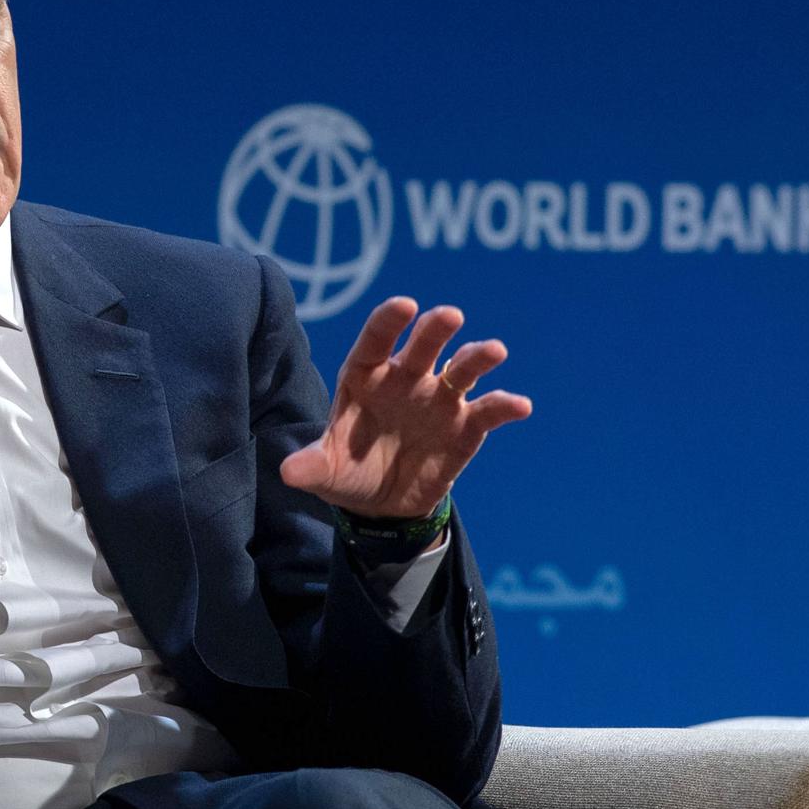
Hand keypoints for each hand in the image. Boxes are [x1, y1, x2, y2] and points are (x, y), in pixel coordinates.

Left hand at [280, 297, 530, 519]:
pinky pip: (488, 411)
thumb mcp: (326, 472)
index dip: (387, 322)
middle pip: (422, 347)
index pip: (375, 341)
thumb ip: (312, 466)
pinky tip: (520, 405)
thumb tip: (288, 472)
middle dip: (435, 330)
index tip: (402, 305)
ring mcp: (439, 399)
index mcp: (366, 377)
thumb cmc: (349, 471)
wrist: (383, 503)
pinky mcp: (465, 426)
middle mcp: (406, 379)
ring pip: (462, 369)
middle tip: (449, 316)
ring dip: (477, 358)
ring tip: (494, 350)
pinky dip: (505, 405)